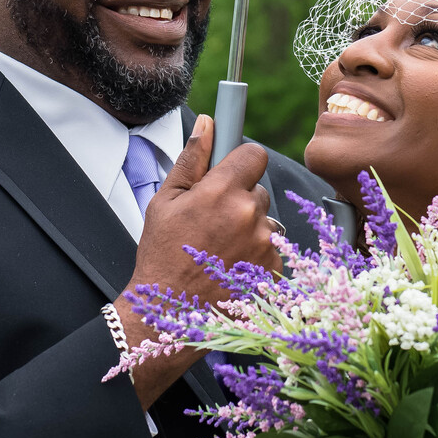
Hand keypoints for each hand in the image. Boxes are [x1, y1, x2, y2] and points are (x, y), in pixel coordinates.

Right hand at [114, 116, 278, 406]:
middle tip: (213, 221)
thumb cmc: (161, 254)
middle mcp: (250, 214)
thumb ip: (191, 159)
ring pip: (266, 220)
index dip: (242, 160)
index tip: (230, 171)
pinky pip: (271, 247)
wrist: (170, 314)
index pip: (254, 153)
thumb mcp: (165, 201)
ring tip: (219, 249)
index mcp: (222, 191)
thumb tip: (208, 123)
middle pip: (259, 189)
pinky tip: (230, 266)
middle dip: (241, 199)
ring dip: (249, 228)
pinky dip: (255, 253)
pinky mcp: (275, 268)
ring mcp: (265, 243)